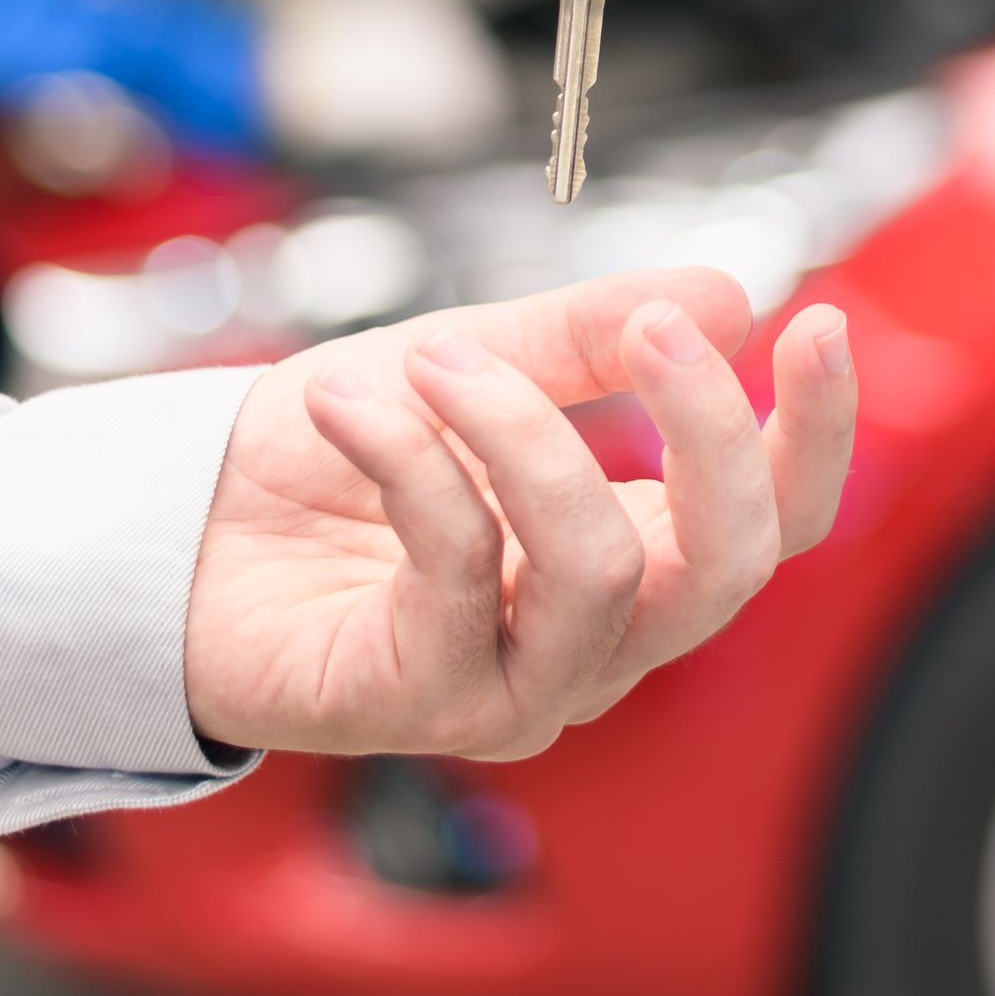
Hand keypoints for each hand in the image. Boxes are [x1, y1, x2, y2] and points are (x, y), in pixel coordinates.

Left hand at [180, 269, 857, 757]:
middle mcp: (597, 644)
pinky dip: (408, 456)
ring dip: (522, 432)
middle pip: (725, 569)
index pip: (776, 525)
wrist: (178, 530)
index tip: (817, 322)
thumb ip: (584, 336)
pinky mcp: (417, 704)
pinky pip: (455, 572)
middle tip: (653, 326)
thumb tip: (725, 291)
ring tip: (435, 356)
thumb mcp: (467, 361)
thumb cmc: (330, 463)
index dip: (814, 437)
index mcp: (633, 558)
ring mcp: (514, 690)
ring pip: (595, 574)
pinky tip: (343, 400)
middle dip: (707, 435)